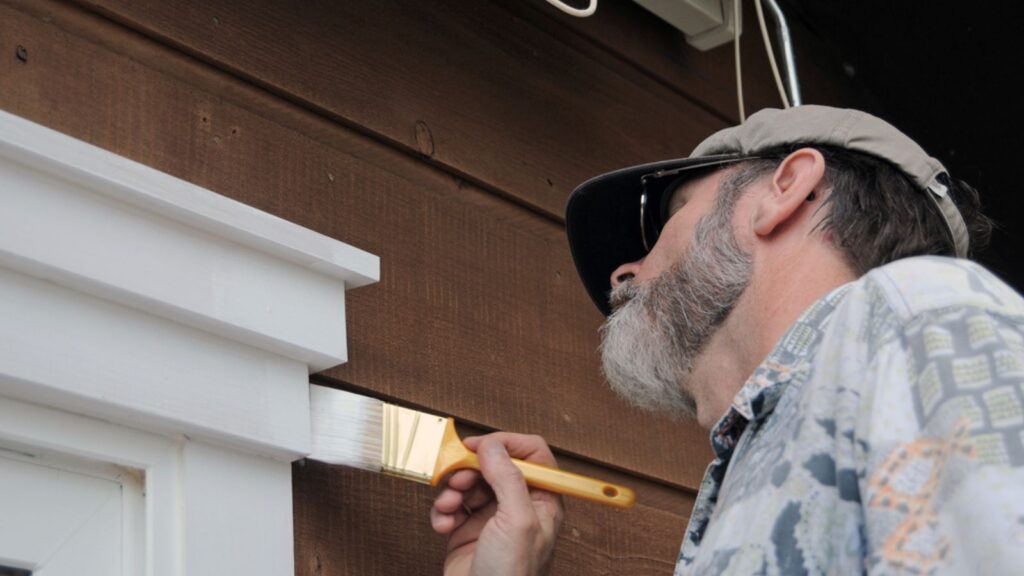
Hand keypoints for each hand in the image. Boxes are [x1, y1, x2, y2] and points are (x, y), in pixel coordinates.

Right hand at [430, 433, 564, 575]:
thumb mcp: (517, 521)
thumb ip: (507, 478)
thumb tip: (493, 446)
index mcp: (542, 500)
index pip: (532, 454)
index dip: (506, 444)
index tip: (479, 445)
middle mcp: (518, 505)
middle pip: (494, 465)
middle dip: (471, 469)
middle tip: (457, 477)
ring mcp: (492, 518)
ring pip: (469, 483)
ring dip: (453, 490)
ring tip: (448, 506)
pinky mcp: (467, 531)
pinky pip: (452, 506)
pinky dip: (443, 512)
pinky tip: (443, 525)